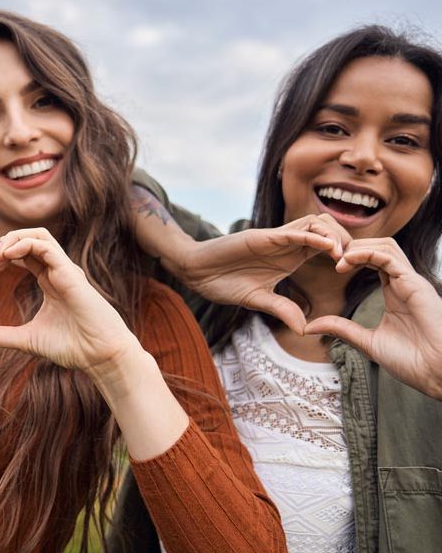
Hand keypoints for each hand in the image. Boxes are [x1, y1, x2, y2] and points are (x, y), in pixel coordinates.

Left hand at [0, 228, 141, 374]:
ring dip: (12, 238)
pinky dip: (23, 244)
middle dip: (4, 242)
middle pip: (29, 238)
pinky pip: (45, 244)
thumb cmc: (72, 347)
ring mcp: (65, 269)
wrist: (100, 355)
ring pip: (38, 235)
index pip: (24, 254)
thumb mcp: (25, 339)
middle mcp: (58, 270)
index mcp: (50, 281)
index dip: (2, 254)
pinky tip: (7, 257)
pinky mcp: (69, 271)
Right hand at [172, 214, 351, 333]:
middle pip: (327, 229)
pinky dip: (311, 236)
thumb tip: (304, 329)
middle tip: (354, 262)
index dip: (344, 254)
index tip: (355, 271)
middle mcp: (286, 244)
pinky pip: (292, 231)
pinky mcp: (262, 237)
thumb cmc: (223, 282)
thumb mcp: (258, 301)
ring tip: (340, 256)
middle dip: (346, 241)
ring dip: (332, 235)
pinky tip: (324, 246)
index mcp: (289, 258)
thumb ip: (281, 309)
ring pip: (314, 223)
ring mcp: (274, 239)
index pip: (325, 247)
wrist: (197, 272)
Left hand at [304, 237, 441, 398]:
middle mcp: (404, 282)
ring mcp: (411, 282)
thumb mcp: (367, 342)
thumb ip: (340, 329)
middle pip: (379, 246)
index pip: (373, 260)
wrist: (437, 374)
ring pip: (385, 245)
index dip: (350, 257)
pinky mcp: (415, 285)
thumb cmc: (411, 361)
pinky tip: (347, 262)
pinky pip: (389, 257)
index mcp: (395, 292)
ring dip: (358, 247)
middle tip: (330, 257)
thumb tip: (309, 327)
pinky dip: (366, 253)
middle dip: (352, 246)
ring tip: (337, 260)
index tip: (331, 267)